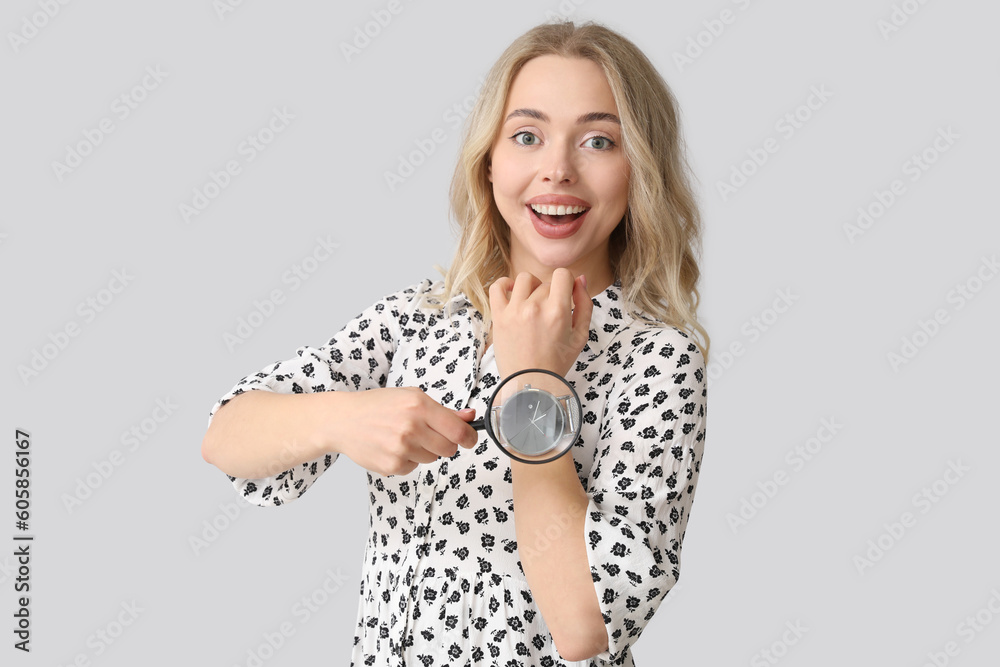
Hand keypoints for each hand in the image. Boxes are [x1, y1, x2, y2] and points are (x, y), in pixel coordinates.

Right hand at [335, 387, 478, 476]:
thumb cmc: (378, 406)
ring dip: (424, 451)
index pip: (458, 430)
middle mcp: (411, 427)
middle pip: (448, 449)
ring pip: (432, 459)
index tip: (470, 440)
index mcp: (419, 406)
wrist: (343, 420)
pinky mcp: (391, 465)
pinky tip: (392, 447)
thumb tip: (470, 417)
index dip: (469, 437)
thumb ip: (443, 410)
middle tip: (428, 435)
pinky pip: (414, 468)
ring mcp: (401, 448)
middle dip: (445, 444)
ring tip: (403, 437)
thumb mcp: (411, 397)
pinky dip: (407, 460)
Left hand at [488, 268, 593, 377]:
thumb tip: (581, 279)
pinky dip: (505, 284)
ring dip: (532, 288)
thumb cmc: (556, 362)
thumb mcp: (580, 336)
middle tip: (550, 316)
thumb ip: (584, 305)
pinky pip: (497, 286)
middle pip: (546, 283)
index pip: (563, 274)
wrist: (530, 383)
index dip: (567, 282)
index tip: (565, 295)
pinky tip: (513, 293)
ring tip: (533, 304)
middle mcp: (535, 307)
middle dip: (551, 295)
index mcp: (557, 311)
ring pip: (524, 279)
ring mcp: (514, 310)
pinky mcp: (499, 316)